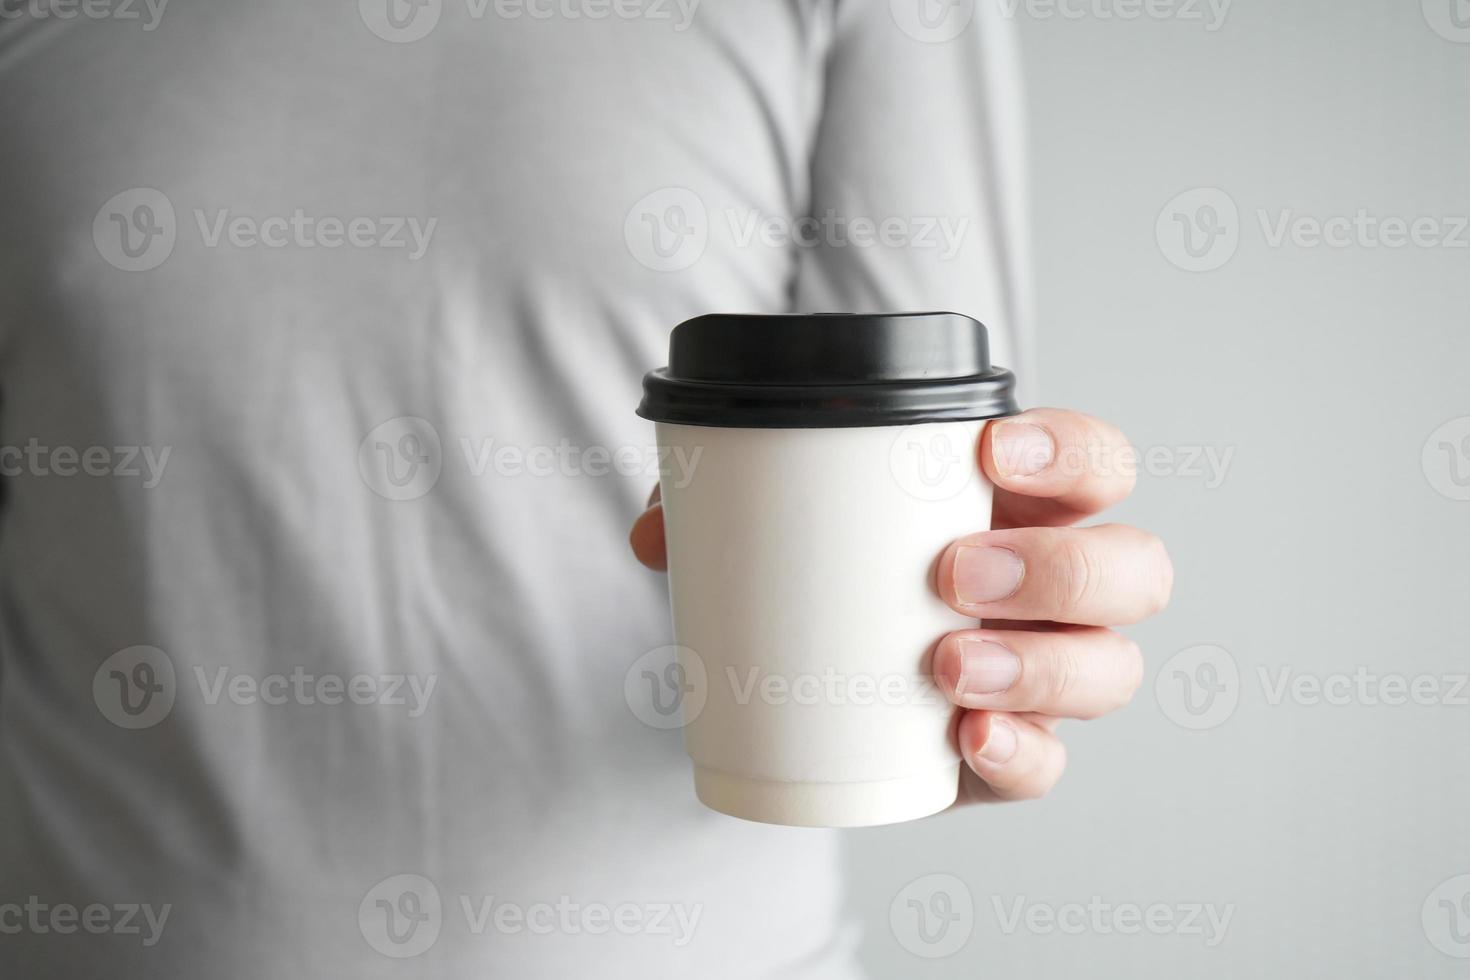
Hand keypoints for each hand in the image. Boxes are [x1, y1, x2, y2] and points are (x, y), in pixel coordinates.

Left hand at [628, 408, 1172, 804]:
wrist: (811, 693)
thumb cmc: (819, 579)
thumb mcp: (776, 529)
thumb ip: (718, 509)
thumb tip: (658, 532)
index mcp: (1017, 507)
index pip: (1095, 462)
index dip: (1072, 449)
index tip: (991, 449)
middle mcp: (1053, 591)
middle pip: (1133, 568)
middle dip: (1061, 568)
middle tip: (955, 573)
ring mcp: (1044, 677)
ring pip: (1112, 669)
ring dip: (1041, 665)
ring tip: (945, 666)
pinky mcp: (1013, 755)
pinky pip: (1051, 763)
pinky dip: (1020, 753)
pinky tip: (969, 739)